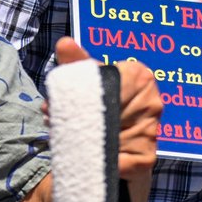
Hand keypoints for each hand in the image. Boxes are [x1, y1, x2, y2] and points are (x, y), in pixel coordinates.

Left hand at [56, 38, 158, 201]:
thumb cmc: (103, 114)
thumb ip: (76, 63)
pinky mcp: (145, 159)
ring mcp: (152, 130)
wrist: (115, 157)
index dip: (78, 88)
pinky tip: (80, 154)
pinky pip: (112, 159)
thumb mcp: (87, 86)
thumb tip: (64, 42)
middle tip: (49, 113)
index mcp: (141, 76)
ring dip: (76, 134)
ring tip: (61, 132)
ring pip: (103, 133)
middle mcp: (153, 102)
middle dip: (73, 111)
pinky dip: (89, 158)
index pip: (105, 76)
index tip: (56, 98)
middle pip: (103, 104)